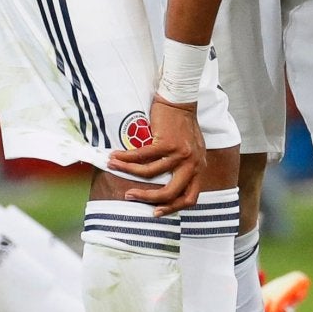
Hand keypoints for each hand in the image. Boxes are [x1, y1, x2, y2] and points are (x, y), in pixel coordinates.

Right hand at [112, 97, 201, 212]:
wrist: (181, 100)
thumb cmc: (182, 124)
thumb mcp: (189, 150)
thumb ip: (182, 167)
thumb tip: (162, 183)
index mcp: (198, 168)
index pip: (190, 197)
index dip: (173, 208)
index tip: (155, 211)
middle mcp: (192, 164)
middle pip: (171, 192)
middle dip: (149, 198)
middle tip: (131, 196)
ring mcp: (181, 154)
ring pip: (151, 174)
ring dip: (129, 172)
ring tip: (115, 167)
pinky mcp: (167, 142)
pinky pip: (143, 156)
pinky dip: (127, 158)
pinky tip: (117, 157)